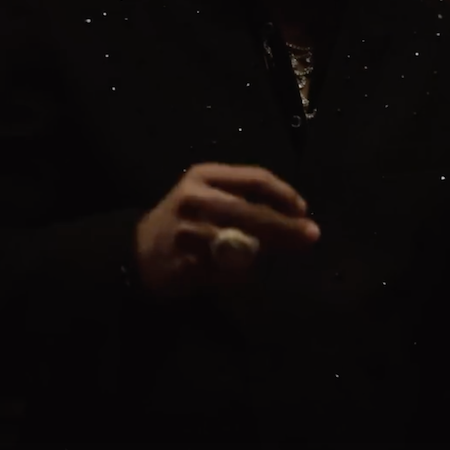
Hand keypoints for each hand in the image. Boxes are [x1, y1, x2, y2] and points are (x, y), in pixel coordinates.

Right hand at [134, 163, 319, 298]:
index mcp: (204, 175)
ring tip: (274, 257)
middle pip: (253, 211)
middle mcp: (195, 198)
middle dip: (287, 226)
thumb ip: (246, 197)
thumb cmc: (186, 216)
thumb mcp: (209, 192)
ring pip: (243, 243)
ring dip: (264, 252)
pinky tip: (244, 273)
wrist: (137, 251)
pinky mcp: (185, 263)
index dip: (285, 194)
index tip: (303, 210)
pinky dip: (243, 274)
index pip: (256, 179)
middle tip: (312, 236)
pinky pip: (228, 270)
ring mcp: (188, 232)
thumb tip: (297, 215)